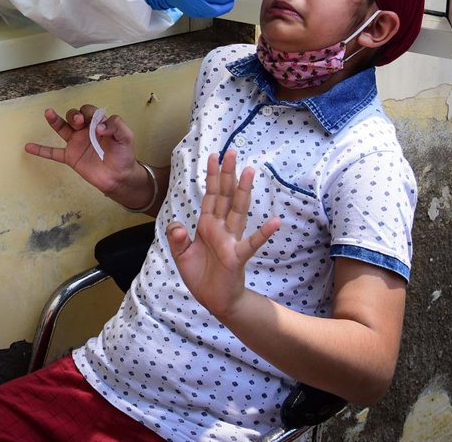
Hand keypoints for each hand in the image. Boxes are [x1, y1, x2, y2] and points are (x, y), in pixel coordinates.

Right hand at [24, 105, 137, 197]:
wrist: (119, 177)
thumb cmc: (124, 155)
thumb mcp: (126, 137)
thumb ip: (117, 126)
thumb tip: (99, 126)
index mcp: (98, 124)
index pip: (90, 111)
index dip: (91, 115)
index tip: (99, 128)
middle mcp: (85, 131)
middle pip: (74, 116)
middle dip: (74, 115)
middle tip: (78, 122)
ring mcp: (76, 143)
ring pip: (62, 128)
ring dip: (55, 120)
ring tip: (48, 113)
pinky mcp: (70, 157)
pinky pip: (53, 152)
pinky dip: (41, 150)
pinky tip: (29, 146)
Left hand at [166, 149, 280, 320]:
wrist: (215, 300)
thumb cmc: (201, 275)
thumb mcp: (182, 256)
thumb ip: (177, 239)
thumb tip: (176, 225)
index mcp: (207, 225)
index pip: (210, 195)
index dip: (212, 176)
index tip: (213, 155)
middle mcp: (220, 228)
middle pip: (225, 196)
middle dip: (227, 174)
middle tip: (231, 152)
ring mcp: (231, 240)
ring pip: (238, 210)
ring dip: (244, 191)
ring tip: (250, 171)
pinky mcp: (237, 256)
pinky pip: (252, 243)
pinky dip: (263, 233)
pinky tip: (275, 222)